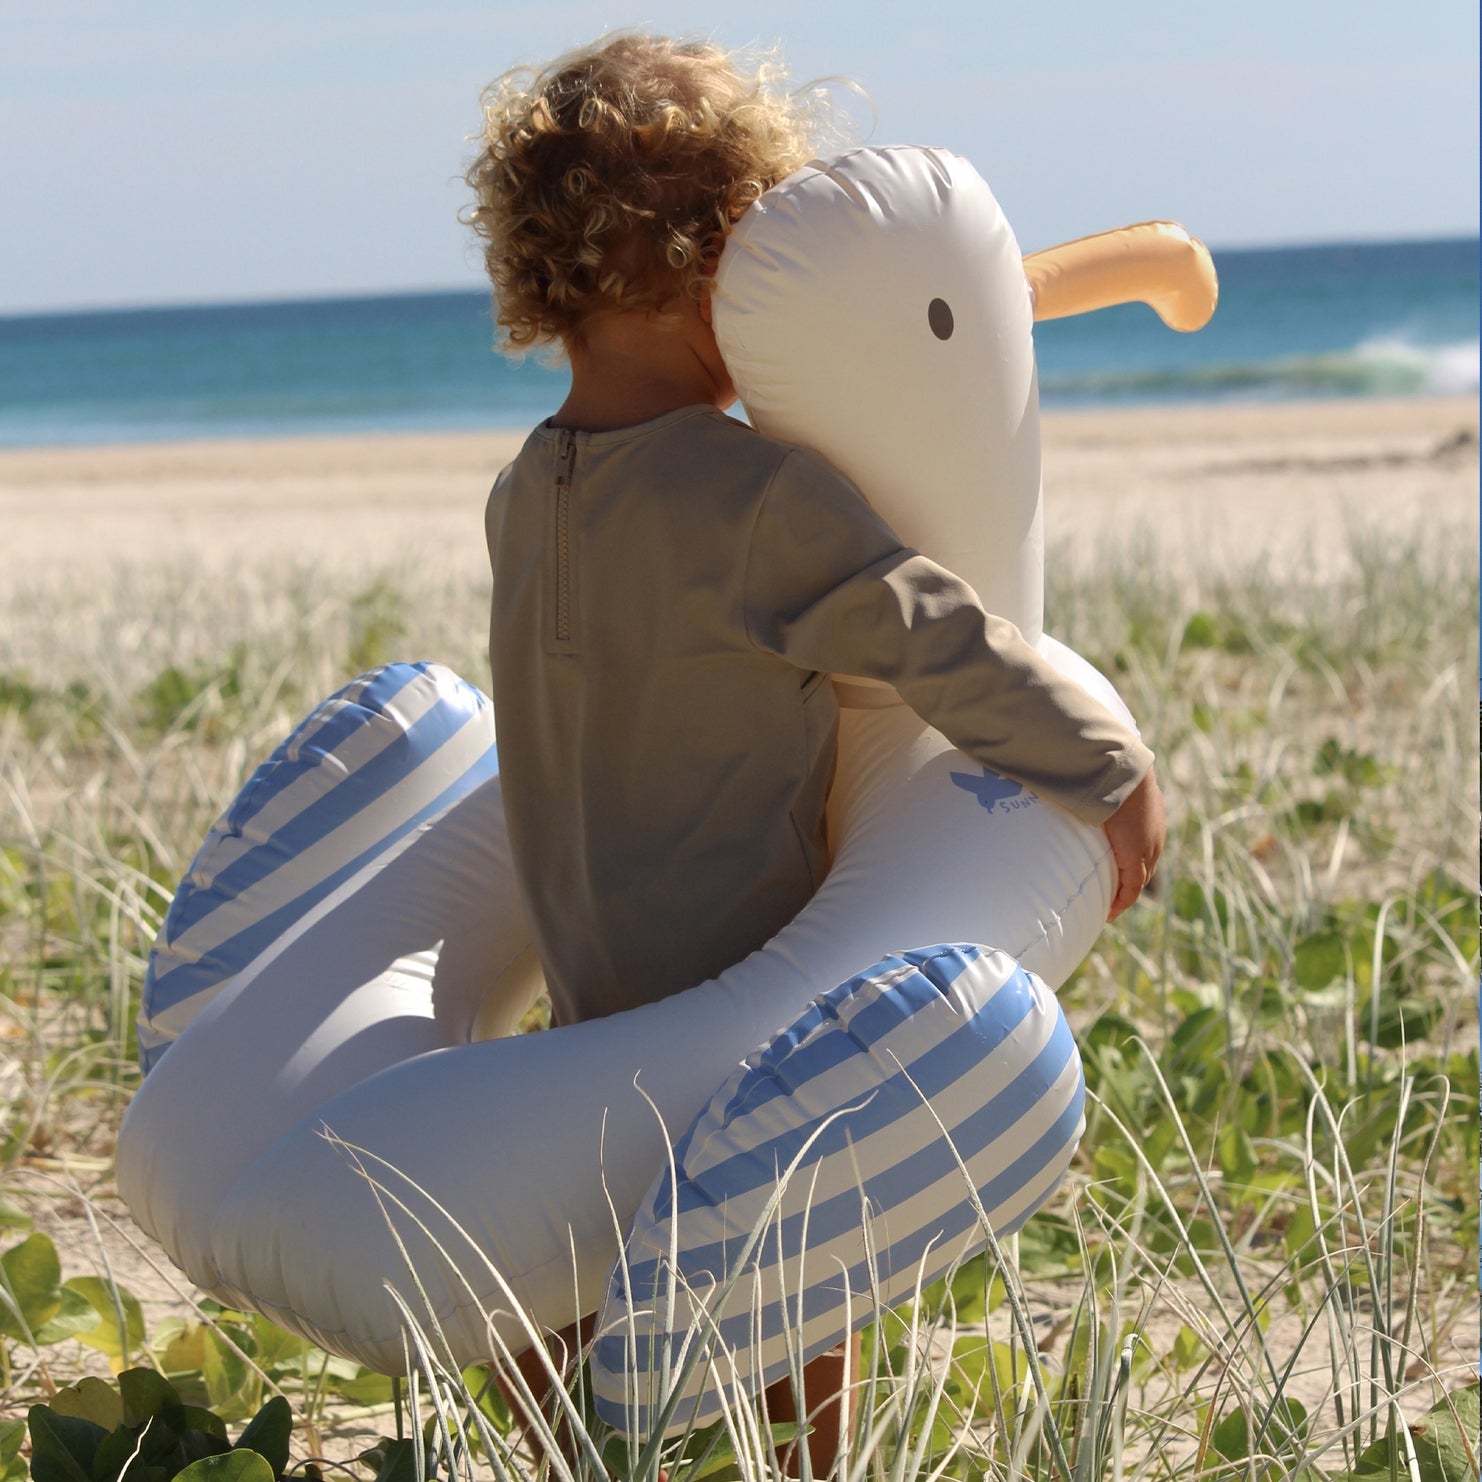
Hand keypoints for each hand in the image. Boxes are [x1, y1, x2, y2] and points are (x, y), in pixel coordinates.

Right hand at [1102, 768, 1164, 920]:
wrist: (1121, 771)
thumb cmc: (1106, 769)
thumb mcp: (1103, 783)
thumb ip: (1093, 789)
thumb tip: (1071, 782)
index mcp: (1149, 817)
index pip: (1143, 846)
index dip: (1130, 862)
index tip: (1115, 871)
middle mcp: (1153, 836)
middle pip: (1145, 867)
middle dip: (1129, 882)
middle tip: (1111, 894)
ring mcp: (1147, 849)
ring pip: (1139, 880)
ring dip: (1124, 893)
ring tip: (1108, 906)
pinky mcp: (1136, 859)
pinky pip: (1131, 889)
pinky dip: (1121, 901)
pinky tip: (1110, 912)